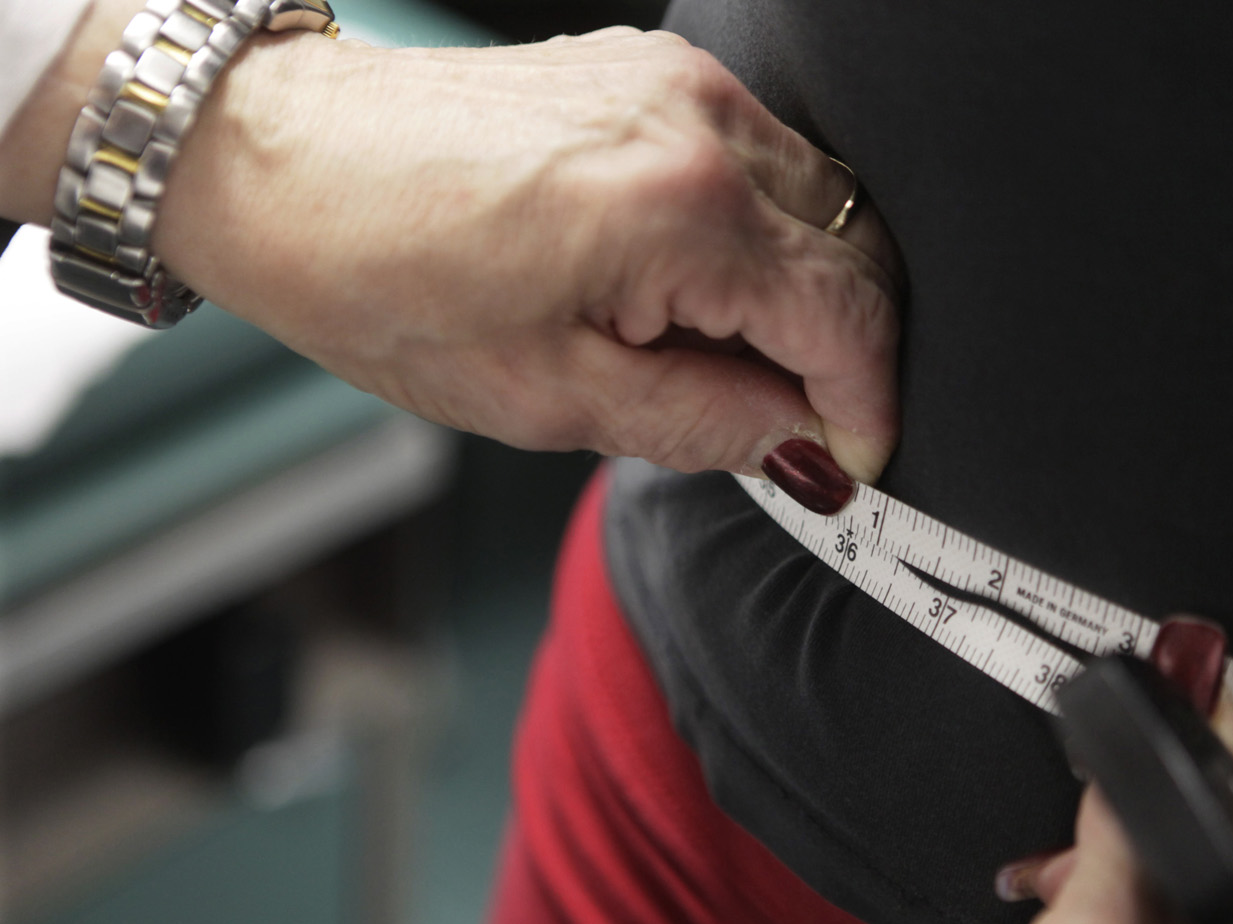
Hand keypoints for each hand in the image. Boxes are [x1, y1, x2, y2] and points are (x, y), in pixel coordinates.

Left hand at [1, 3, 899, 483]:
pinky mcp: (654, 69)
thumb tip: (801, 443)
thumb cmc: (383, 280)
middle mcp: (700, 121)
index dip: (866, 403)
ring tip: (728, 361)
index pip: (849, 314)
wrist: (279, 160)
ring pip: (822, 203)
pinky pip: (764, 162)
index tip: (850, 460)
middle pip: (858, 250)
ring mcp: (680, 80)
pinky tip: (702, 291)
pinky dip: (763, 238)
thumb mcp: (550, 400)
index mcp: (682, 209)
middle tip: (789, 427)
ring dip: (805, 293)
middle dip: (844, 350)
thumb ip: (706, 425)